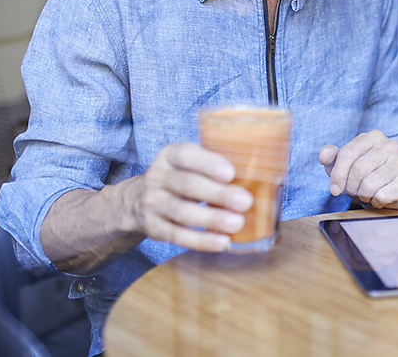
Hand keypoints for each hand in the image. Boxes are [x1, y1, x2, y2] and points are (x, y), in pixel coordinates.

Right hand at [133, 142, 252, 251]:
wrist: (136, 200)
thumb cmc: (179, 176)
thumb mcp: (189, 162)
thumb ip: (213, 164)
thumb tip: (261, 175)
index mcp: (171, 155)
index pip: (186, 155)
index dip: (208, 163)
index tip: (231, 173)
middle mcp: (158, 177)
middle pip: (188, 185)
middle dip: (218, 194)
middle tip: (245, 202)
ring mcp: (153, 203)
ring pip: (182, 212)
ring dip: (212, 219)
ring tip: (237, 223)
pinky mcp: (154, 227)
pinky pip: (178, 235)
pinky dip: (201, 240)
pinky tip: (222, 242)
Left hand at [319, 130, 397, 208]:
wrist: (397, 184)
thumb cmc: (368, 172)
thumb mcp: (347, 163)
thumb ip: (332, 157)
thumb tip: (324, 155)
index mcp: (373, 137)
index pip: (348, 152)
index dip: (337, 173)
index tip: (334, 188)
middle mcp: (390, 146)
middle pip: (358, 170)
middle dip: (350, 186)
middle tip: (353, 191)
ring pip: (369, 185)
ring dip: (363, 195)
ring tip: (367, 193)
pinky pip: (382, 196)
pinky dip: (376, 202)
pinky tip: (379, 197)